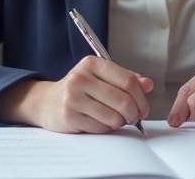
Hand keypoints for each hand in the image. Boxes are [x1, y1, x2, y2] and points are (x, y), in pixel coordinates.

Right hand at [11, 56, 152, 133]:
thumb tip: (148, 84)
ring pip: (114, 117)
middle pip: (123, 101)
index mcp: (92, 64)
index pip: (128, 80)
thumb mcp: (100, 77)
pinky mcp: (69, 116)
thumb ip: (125, 79)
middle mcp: (81, 78)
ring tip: (112, 119)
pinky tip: (98, 123)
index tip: (144, 108)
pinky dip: (105, 129)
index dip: (141, 98)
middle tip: (133, 118)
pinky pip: (101, 128)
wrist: (46, 102)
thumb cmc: (79, 90)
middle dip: (134, 114)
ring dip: (119, 123)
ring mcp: (73, 97)